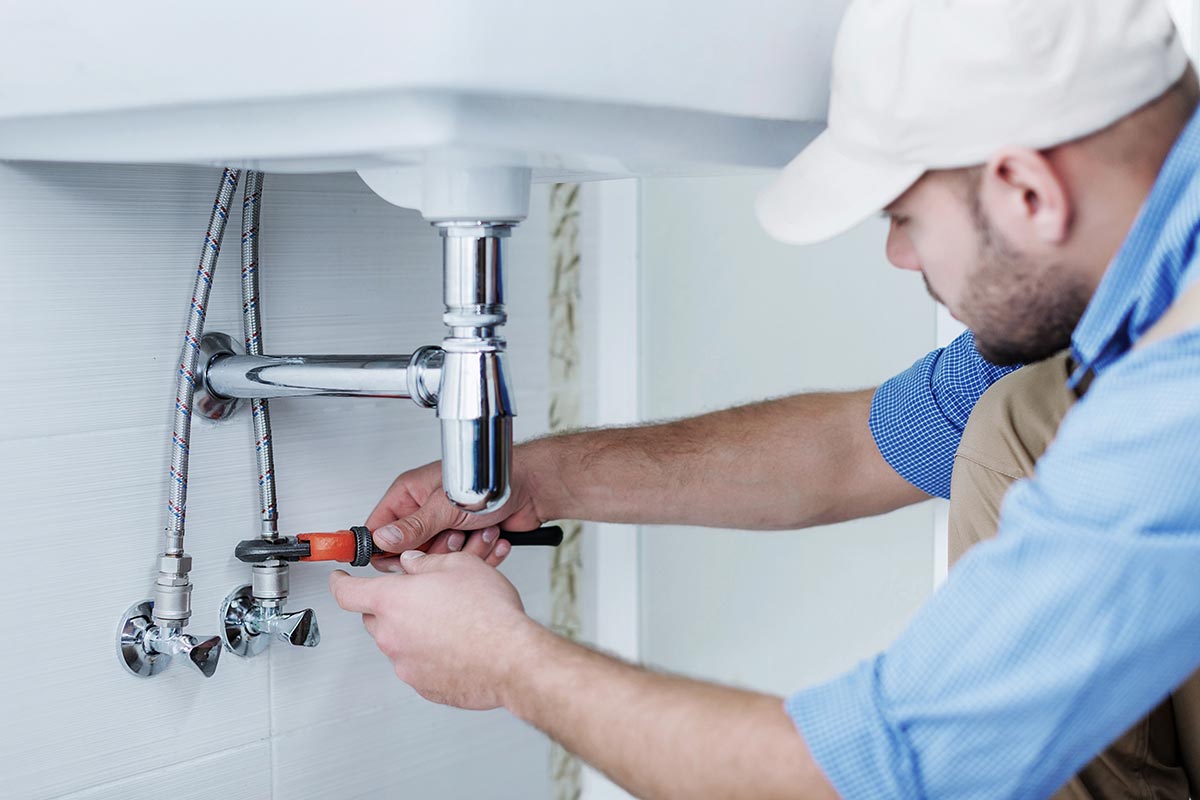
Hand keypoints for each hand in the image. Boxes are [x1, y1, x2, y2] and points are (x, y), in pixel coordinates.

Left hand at [329, 551, 538, 708]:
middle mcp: (391, 635)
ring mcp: (405, 665)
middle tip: (422, 596)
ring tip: (450, 620)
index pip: (347, 591)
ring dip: (414, 630)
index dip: (340, 582)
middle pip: (374, 617)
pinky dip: (430, 654)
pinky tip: (458, 644)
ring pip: (398, 642)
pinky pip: (418, 665)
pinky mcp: (423, 686)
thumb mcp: (459, 566)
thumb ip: (426, 563)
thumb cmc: (489, 614)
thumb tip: (414, 564)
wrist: (511, 658)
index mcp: (392, 601)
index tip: (339, 579)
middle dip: (391, 605)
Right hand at [364, 443, 550, 570]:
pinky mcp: (466, 540)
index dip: (385, 548)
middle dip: (435, 549)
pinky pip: (461, 562)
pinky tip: (490, 535)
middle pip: (410, 550)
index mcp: (411, 493)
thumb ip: (412, 526)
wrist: (533, 487)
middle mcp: (426, 510)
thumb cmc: (492, 479)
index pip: (380, 528)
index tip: (396, 559)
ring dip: (462, 550)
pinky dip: (479, 553)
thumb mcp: (445, 506)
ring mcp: (447, 526)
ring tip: (476, 530)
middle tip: (452, 535)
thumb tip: (381, 540)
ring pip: (438, 560)